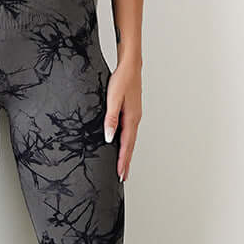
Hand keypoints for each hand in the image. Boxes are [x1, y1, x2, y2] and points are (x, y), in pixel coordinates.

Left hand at [103, 58, 140, 181]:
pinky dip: (127, 143)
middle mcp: (135, 119)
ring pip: (130, 140)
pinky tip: (122, 145)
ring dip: (126, 154)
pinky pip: (129, 132)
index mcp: (131, 119)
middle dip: (126, 162)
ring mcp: (134, 116)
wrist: (130, 66)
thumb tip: (109, 137)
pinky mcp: (132, 112)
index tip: (120, 174)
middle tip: (122, 177)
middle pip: (130, 146)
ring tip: (123, 166)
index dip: (122, 161)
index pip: (126, 145)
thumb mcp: (113, 99)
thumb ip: (111, 118)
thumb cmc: (122, 80)